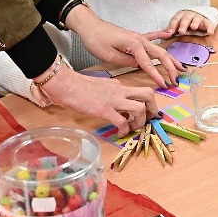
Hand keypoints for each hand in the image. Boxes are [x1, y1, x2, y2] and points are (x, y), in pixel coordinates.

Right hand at [39, 70, 158, 135]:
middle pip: (148, 94)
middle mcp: (120, 91)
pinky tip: (119, 133)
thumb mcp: (98, 86)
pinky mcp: (104, 109)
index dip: (145, 104)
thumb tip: (114, 105)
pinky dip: (124, 130)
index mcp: (118, 85)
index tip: (143, 115)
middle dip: (152, 109)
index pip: (139, 92)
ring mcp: (113, 100)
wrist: (65, 83)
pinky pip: (122, 121)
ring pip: (140, 108)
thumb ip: (109, 93)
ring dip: (140, 122)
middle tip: (146, 120)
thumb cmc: (76, 86)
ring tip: (131, 129)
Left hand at [66, 5, 182, 87]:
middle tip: (176, 80)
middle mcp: (140, 40)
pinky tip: (169, 34)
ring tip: (181, 67)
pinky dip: (161, 36)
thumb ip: (127, 61)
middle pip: (160, 55)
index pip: (149, 64)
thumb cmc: (96, 40)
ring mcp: (139, 37)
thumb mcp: (109, 56)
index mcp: (134, 45)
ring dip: (171, 58)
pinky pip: (152, 37)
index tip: (165, 85)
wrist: (90, 25)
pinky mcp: (135, 37)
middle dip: (170, 68)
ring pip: (159, 48)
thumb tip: (139, 65)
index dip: (157, 76)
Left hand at [161, 10, 216, 36]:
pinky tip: (210, 33)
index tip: (170, 33)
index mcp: (181, 15)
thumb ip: (170, 29)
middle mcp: (189, 15)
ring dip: (195, 23)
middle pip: (186, 19)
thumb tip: (160, 34)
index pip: (175, 20)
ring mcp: (198, 17)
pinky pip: (209, 24)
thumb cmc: (185, 22)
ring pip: (196, 19)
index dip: (172, 26)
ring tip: (194, 28)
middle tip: (181, 31)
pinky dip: (210, 28)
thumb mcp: (177, 24)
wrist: (199, 14)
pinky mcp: (207, 21)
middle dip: (183, 25)